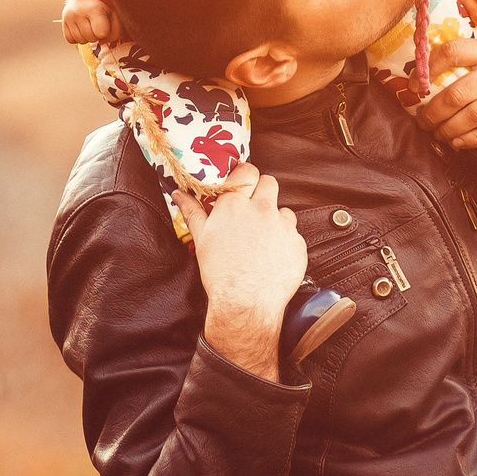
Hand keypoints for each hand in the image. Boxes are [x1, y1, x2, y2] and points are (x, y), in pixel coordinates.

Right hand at [61, 0, 121, 44]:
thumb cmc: (105, 4)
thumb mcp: (116, 14)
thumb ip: (115, 31)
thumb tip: (101, 42)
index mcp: (94, 8)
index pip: (101, 33)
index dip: (106, 31)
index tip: (106, 21)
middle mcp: (78, 11)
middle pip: (91, 39)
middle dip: (97, 34)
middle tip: (98, 22)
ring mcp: (68, 16)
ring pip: (80, 41)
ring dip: (88, 36)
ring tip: (90, 23)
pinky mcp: (63, 19)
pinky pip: (70, 40)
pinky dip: (78, 37)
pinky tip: (82, 27)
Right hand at [178, 165, 305, 379]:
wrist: (245, 304)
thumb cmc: (219, 273)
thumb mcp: (202, 239)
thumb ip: (192, 211)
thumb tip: (179, 193)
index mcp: (234, 205)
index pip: (248, 171)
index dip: (246, 177)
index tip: (243, 187)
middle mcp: (261, 210)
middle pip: (269, 182)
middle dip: (262, 192)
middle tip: (253, 210)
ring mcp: (282, 226)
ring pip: (283, 210)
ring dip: (275, 219)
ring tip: (262, 240)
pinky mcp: (297, 243)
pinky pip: (293, 234)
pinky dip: (284, 242)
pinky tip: (272, 257)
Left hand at [413, 35, 476, 148]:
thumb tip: (433, 73)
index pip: (453, 51)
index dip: (428, 69)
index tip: (414, 87)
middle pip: (458, 91)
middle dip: (434, 112)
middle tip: (423, 123)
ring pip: (473, 114)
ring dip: (450, 129)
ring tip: (439, 135)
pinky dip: (473, 139)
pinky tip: (461, 143)